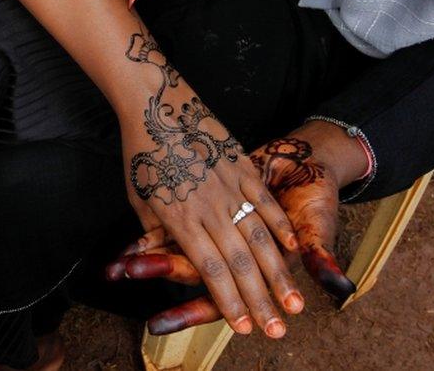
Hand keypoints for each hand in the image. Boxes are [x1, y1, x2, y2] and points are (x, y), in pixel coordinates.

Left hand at [110, 128, 360, 335]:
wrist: (158, 103)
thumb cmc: (143, 153)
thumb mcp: (139, 198)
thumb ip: (156, 234)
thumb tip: (159, 262)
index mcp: (179, 219)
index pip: (207, 269)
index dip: (226, 300)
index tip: (243, 326)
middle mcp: (208, 207)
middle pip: (238, 262)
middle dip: (259, 301)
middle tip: (276, 331)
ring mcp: (229, 186)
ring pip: (258, 238)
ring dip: (277, 274)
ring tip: (293, 303)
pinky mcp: (242, 166)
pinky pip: (265, 202)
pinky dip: (280, 227)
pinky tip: (293, 251)